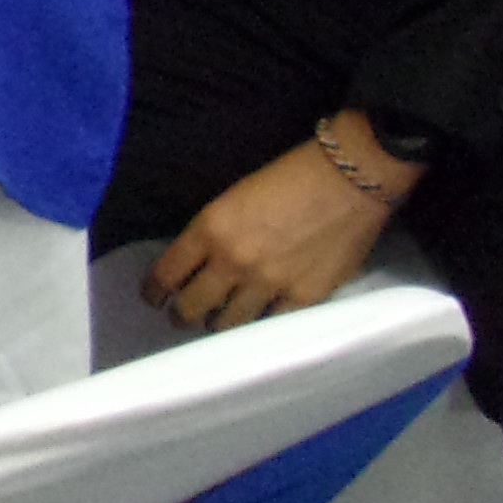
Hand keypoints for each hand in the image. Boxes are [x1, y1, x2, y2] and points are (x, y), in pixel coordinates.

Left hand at [145, 132, 408, 332]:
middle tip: (183, 316)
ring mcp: (269, 284)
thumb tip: (198, 263)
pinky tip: (256, 322)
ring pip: (227, 325)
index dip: (154, 291)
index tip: (153, 297)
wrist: (349, 177)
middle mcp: (233, 262)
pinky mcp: (303, 298)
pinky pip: (269, 326)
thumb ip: (213, 233)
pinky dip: (259, 324)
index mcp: (210, 229)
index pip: (167, 274)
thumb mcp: (234, 197)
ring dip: (218, 324)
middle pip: (191, 307)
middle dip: (182, 314)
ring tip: (218, 322)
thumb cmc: (291, 176)